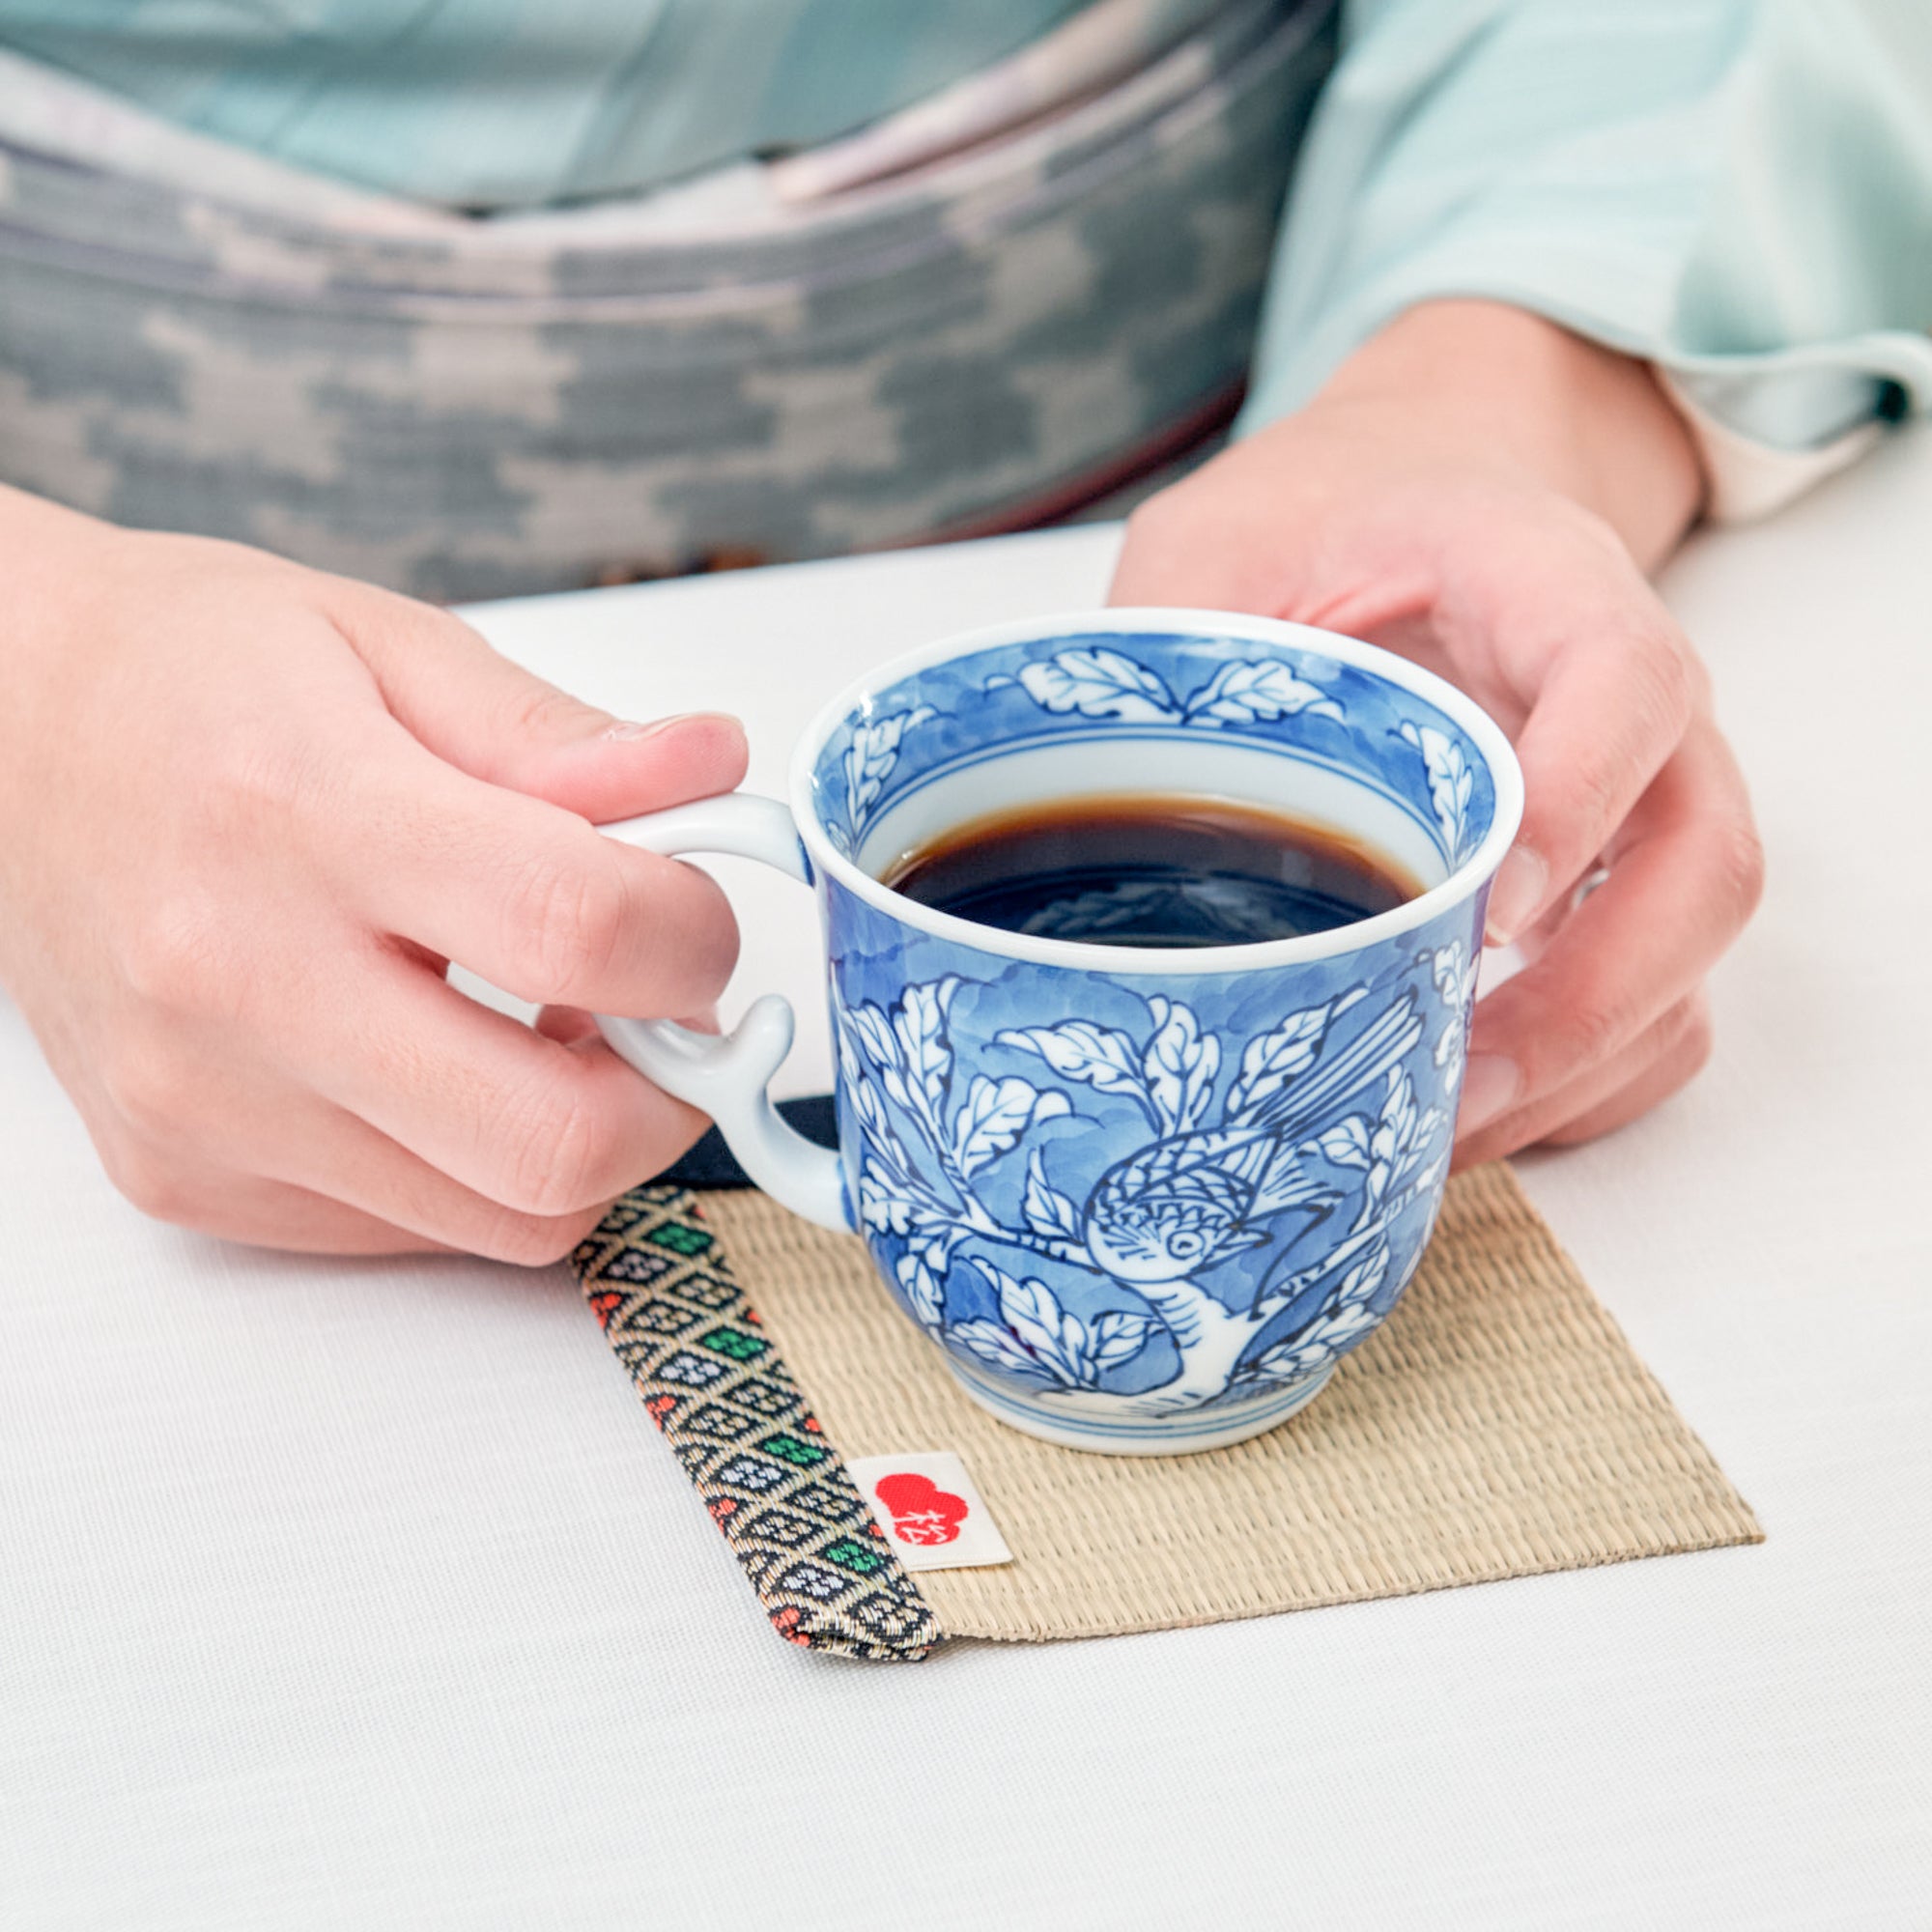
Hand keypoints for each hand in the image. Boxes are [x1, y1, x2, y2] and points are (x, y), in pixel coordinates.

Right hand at [0, 489, 745, 1258]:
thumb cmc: (191, 680)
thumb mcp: (390, 645)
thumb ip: (560, 735)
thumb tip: (710, 773)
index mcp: (306, 813)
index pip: (577, 929)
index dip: (694, 937)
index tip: (694, 917)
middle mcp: (238, 983)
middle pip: (554, 1139)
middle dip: (672, 1092)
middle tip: (666, 1014)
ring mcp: (204, 1106)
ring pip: (505, 1217)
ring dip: (583, 1134)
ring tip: (555, 1026)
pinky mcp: (186, 1179)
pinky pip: (416, 1229)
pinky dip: (481, 1165)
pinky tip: (454, 1062)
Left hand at [1110, 302, 1763, 1161]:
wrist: (1414, 499)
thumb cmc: (1323, 520)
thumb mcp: (1218, 541)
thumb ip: (1174, 638)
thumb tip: (1104, 795)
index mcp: (1547, 584)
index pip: (1623, 680)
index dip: (1580, 795)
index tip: (1487, 908)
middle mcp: (1635, 708)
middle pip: (1701, 861)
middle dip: (1593, 998)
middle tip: (1457, 1080)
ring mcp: (1642, 806)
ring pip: (1687, 956)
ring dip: (1582, 1066)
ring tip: (1438, 1132)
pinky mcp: (1615, 885)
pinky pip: (1656, 1007)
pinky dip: (1582, 1084)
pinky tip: (1465, 1113)